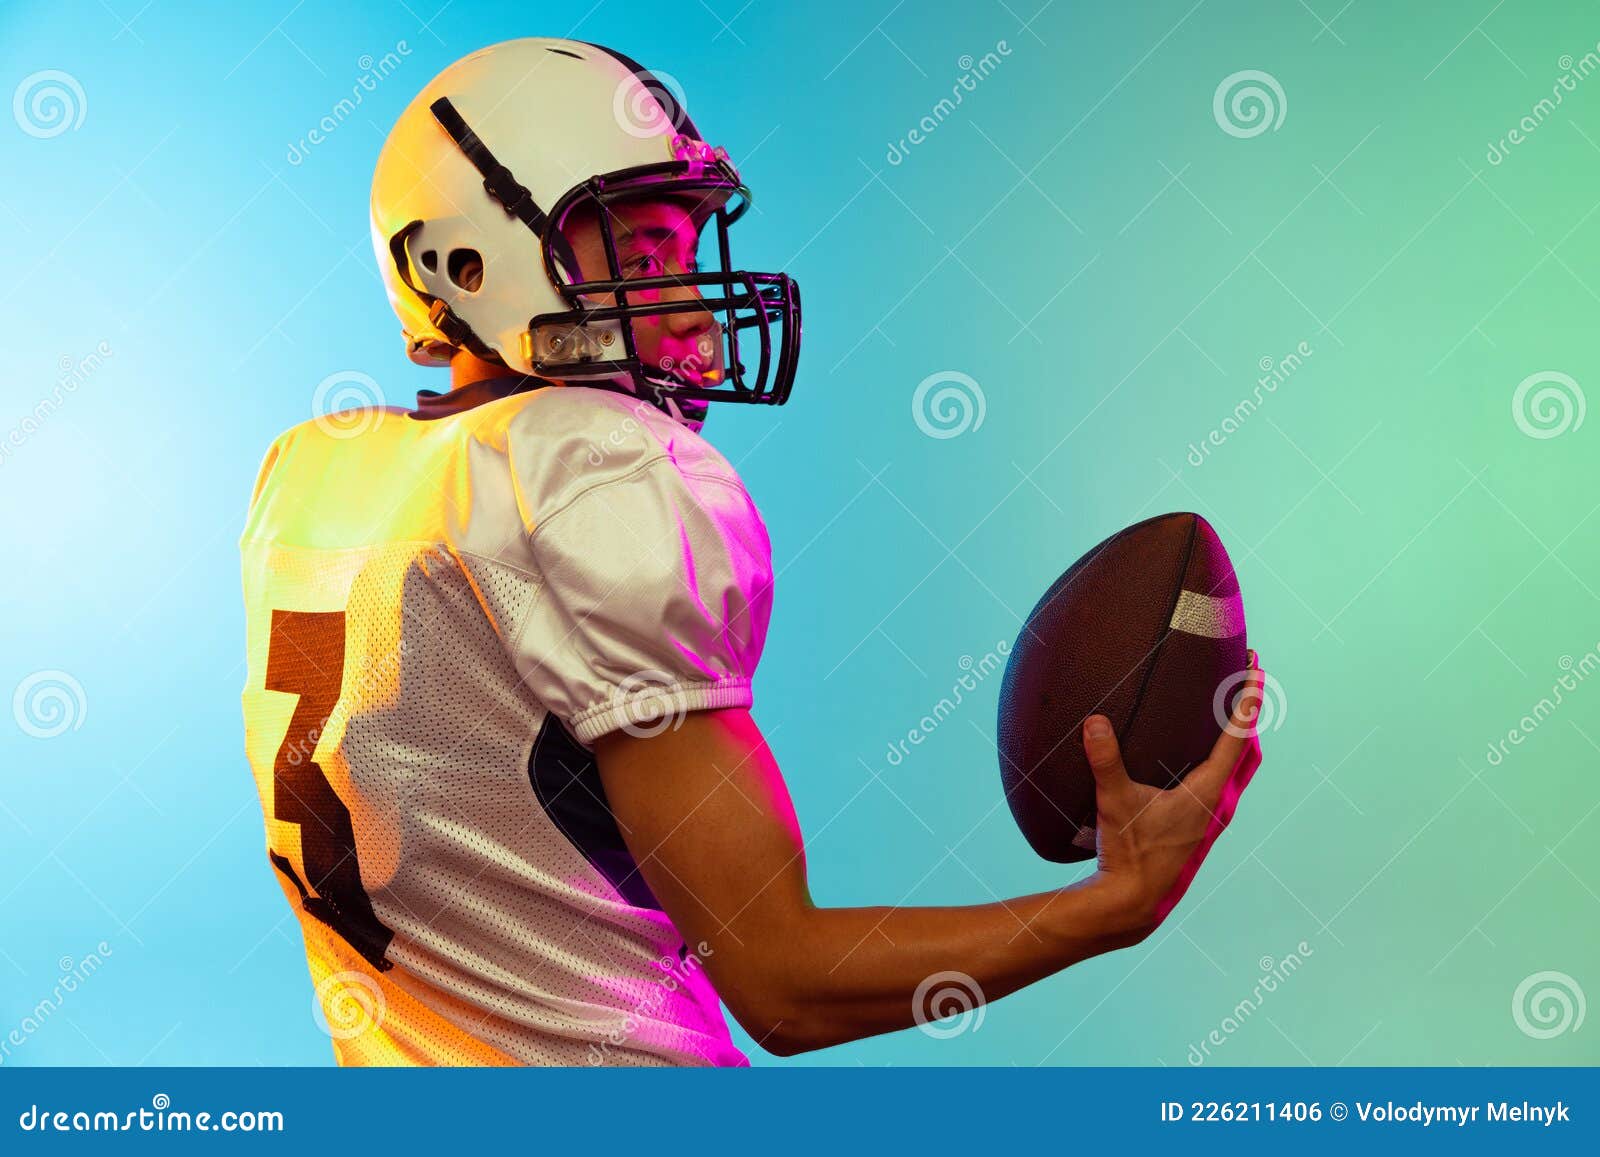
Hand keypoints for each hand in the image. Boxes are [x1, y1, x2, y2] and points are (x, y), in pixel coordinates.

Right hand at [1085, 653, 1264, 937]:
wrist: (1133, 901)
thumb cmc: (1129, 853)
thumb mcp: (1114, 803)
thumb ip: (1105, 761)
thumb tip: (1095, 722)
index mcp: (1206, 792)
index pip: (1237, 737)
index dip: (1248, 700)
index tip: (1256, 668)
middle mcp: (1217, 803)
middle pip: (1249, 751)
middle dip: (1251, 713)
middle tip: (1249, 678)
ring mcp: (1210, 819)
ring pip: (1239, 771)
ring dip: (1240, 739)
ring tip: (1231, 711)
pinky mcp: (1197, 827)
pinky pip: (1222, 784)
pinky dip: (1225, 761)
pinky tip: (1201, 760)